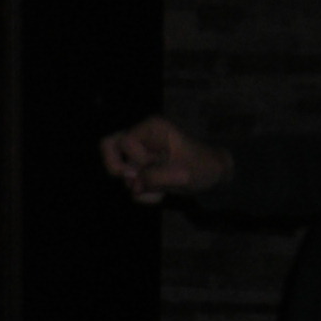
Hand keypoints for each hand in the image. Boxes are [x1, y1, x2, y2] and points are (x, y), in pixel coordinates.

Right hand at [99, 116, 233, 203]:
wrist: (213, 176)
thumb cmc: (202, 166)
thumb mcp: (181, 174)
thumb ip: (154, 178)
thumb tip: (133, 187)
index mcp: (152, 128)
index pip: (124, 142)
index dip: (136, 159)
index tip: (155, 165)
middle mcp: (142, 136)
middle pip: (107, 146)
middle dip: (118, 169)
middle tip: (136, 180)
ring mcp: (140, 152)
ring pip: (117, 169)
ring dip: (136, 186)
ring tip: (159, 190)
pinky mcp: (142, 167)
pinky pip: (128, 182)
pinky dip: (142, 193)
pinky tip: (160, 193)